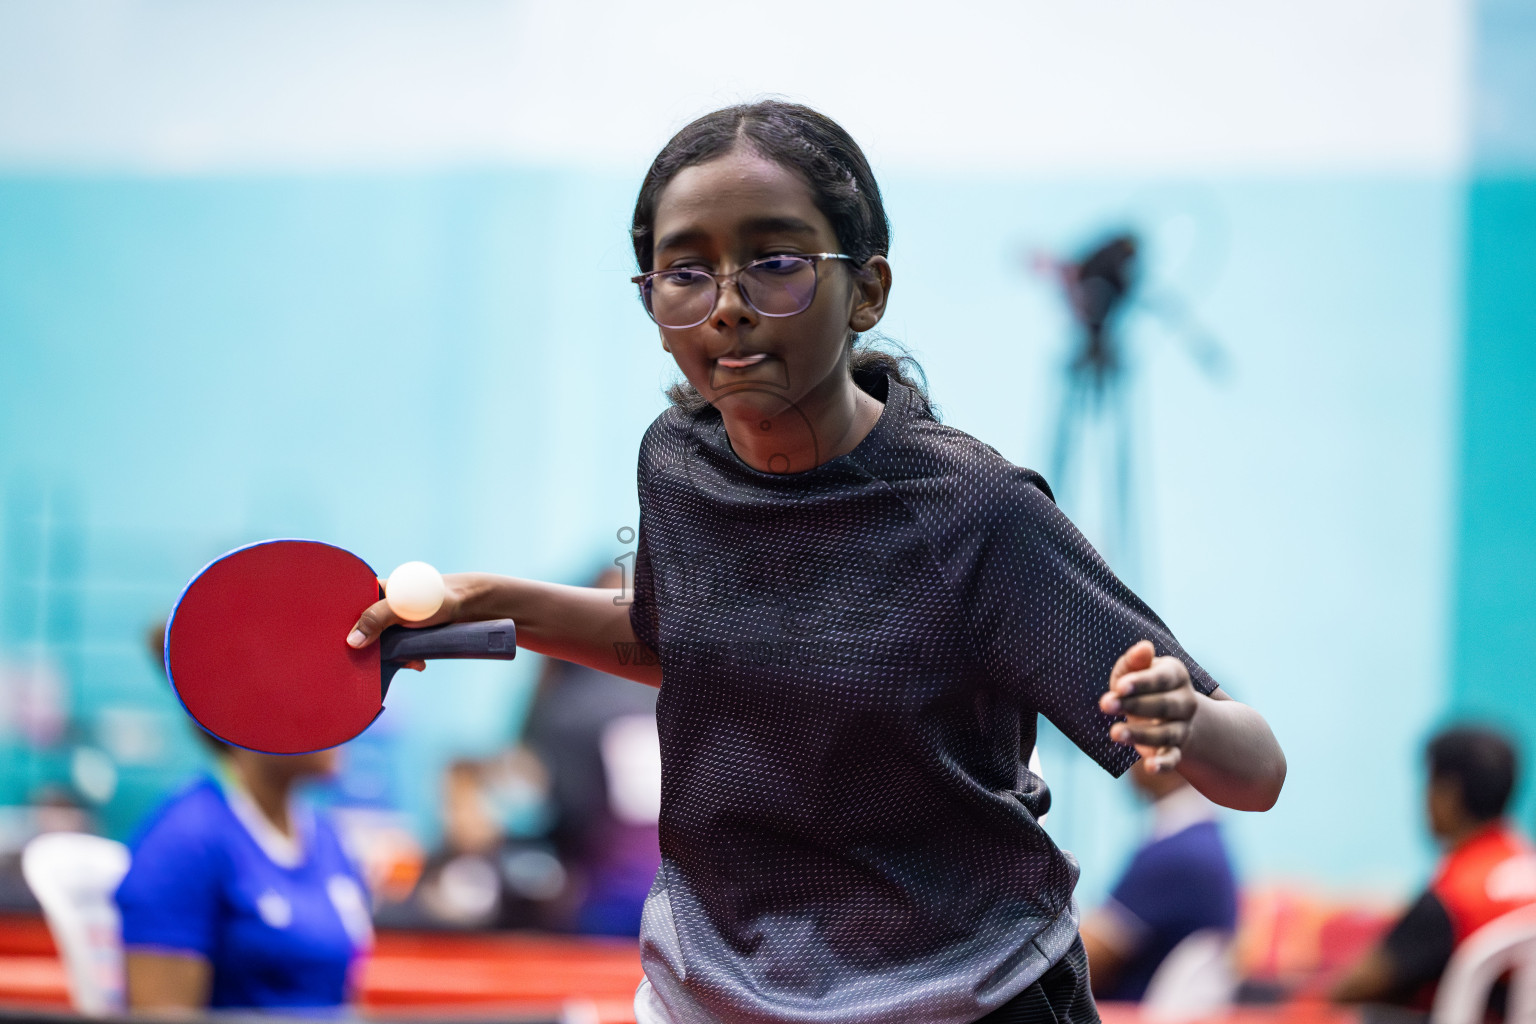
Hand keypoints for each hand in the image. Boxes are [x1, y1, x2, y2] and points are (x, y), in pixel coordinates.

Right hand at [345, 573, 474, 670]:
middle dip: (368, 648)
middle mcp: (380, 605)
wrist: (468, 606)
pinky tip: (417, 664)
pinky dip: (405, 660)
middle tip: (373, 662)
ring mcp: (393, 621)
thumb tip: (351, 642)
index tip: (343, 647)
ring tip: (408, 662)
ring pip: (380, 645)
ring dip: (390, 658)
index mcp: (374, 590)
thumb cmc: (434, 597)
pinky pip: (397, 651)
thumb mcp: (401, 606)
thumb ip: (376, 619)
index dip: (343, 628)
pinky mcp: (406, 634)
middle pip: (362, 631)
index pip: (348, 609)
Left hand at [1098, 639, 1196, 772]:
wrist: (1168, 713)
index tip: (1119, 686)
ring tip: (1115, 732)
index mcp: (1176, 675)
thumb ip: (1136, 660)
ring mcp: (1182, 727)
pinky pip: (1173, 758)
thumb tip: (1143, 647)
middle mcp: (1184, 701)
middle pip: (1163, 705)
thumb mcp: (1136, 669)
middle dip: (1134, 705)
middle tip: (1105, 704)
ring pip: (1165, 733)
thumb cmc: (1141, 685)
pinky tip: (1150, 767)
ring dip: (1140, 734)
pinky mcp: (1175, 750)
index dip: (1141, 683)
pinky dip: (1163, 764)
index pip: (1161, 679)